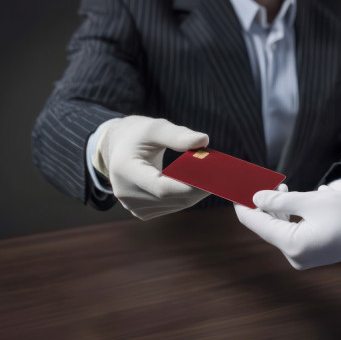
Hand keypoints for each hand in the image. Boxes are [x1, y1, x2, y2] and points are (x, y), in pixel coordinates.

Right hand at [93, 115, 208, 219]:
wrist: (118, 148)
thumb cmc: (138, 134)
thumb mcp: (155, 127)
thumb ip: (178, 135)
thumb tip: (203, 140)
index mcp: (125, 170)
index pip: (162, 188)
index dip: (190, 187)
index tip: (214, 179)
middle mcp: (125, 193)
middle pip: (171, 199)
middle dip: (198, 189)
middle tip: (222, 177)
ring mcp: (132, 206)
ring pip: (174, 206)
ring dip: (194, 194)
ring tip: (211, 178)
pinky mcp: (141, 212)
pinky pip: (170, 207)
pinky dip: (185, 197)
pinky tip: (196, 185)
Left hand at [234, 186, 340, 268]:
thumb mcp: (312, 200)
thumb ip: (280, 199)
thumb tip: (255, 197)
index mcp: (291, 244)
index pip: (255, 223)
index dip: (243, 203)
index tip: (236, 186)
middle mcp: (292, 255)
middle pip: (265, 226)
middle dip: (262, 203)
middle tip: (265, 180)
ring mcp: (300, 257)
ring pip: (277, 228)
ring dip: (276, 208)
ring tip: (282, 186)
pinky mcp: (308, 253)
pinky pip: (289, 233)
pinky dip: (287, 217)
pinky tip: (292, 200)